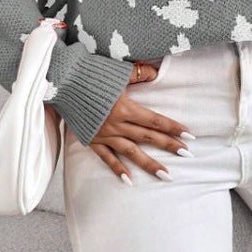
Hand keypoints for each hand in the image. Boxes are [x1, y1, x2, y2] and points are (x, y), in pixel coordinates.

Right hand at [87, 61, 193, 183]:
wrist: (62, 83)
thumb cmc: (91, 74)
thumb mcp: (118, 71)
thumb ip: (139, 73)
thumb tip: (156, 72)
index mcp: (125, 107)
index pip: (154, 120)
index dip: (172, 127)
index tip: (188, 135)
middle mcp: (117, 124)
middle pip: (148, 137)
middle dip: (168, 145)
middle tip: (187, 154)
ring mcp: (104, 135)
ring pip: (131, 152)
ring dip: (149, 164)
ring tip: (165, 175)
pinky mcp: (91, 140)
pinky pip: (106, 158)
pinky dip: (117, 169)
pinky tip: (129, 180)